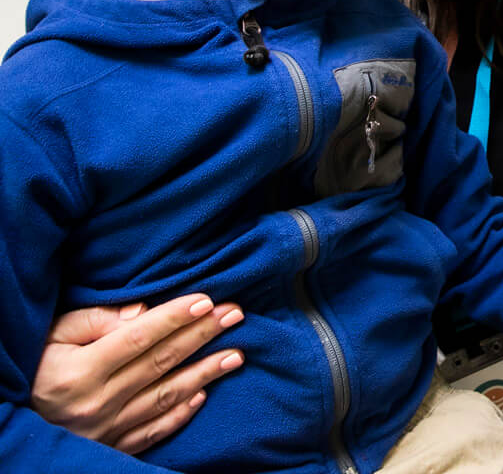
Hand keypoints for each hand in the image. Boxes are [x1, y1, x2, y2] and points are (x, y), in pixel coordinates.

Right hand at [32, 294, 244, 453]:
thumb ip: (92, 321)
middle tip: (235, 314)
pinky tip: (204, 394)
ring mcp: (105, 429)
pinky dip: (180, 413)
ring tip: (236, 354)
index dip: (174, 318)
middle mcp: (96, 402)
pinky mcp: (111, 447)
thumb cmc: (35, 369)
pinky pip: (153, 431)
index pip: (138, 338)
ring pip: (165, 397)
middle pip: (160, 363)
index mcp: (78, 372)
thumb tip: (141, 312)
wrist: (13, 423)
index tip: (207, 300)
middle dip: (202, 336)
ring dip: (205, 374)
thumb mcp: (50, 338)